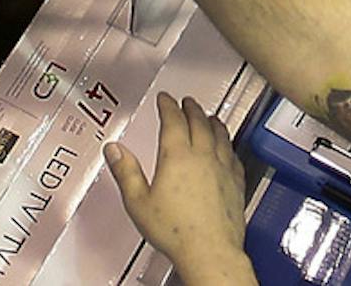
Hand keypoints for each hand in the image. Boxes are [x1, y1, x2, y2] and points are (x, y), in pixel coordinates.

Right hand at [105, 95, 253, 284]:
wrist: (209, 251)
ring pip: (220, 136)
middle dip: (191, 109)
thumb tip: (114, 150)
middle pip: (199, 122)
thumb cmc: (175, 231)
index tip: (165, 99)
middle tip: (187, 102)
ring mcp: (223, 169)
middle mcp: (203, 157)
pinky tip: (229, 148)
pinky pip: (234, 156)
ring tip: (210, 117)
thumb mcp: (138, 202)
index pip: (173, 120)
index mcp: (177, 156)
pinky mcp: (236, 184)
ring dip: (213, 122)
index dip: (168, 106)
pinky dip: (229, 146)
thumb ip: (126, 172)